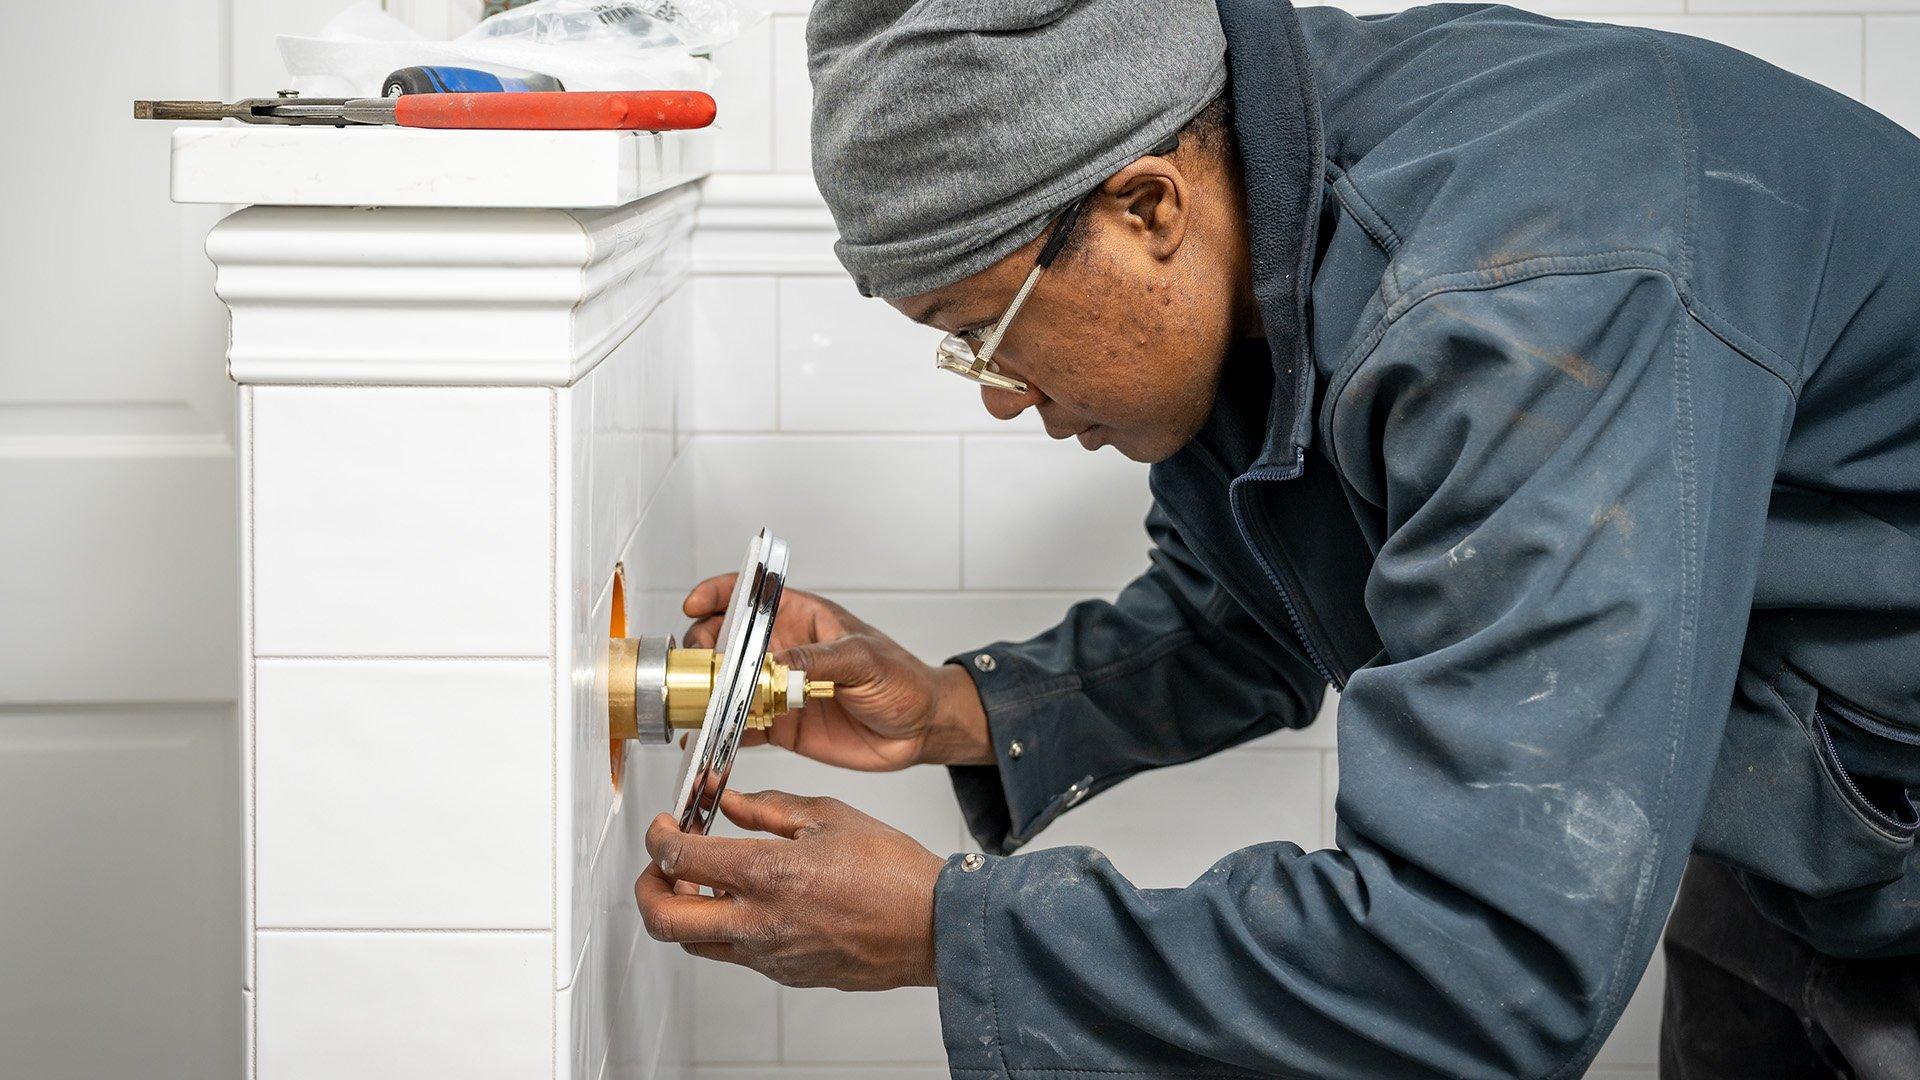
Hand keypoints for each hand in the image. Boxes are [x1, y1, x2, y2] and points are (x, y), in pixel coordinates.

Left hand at [636, 790, 945, 989]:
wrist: (931, 925)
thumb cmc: (892, 871)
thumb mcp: (828, 816)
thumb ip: (769, 808)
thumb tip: (731, 804)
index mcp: (767, 873)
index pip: (680, 859)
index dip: (660, 837)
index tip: (665, 826)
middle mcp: (759, 921)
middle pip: (664, 919)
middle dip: (647, 888)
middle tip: (660, 866)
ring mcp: (769, 955)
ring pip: (694, 944)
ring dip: (684, 912)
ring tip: (701, 885)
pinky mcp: (785, 974)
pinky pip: (735, 955)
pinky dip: (724, 929)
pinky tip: (747, 904)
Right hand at [681, 575, 990, 768]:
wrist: (919, 729)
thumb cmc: (901, 679)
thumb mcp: (864, 659)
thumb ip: (820, 661)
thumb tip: (778, 663)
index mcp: (802, 618)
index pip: (750, 594)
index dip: (717, 594)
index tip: (694, 606)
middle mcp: (783, 650)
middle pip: (726, 642)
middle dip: (704, 651)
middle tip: (700, 669)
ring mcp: (778, 689)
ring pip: (727, 686)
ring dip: (707, 694)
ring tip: (695, 705)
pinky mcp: (780, 726)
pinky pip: (742, 727)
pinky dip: (723, 733)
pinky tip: (711, 739)